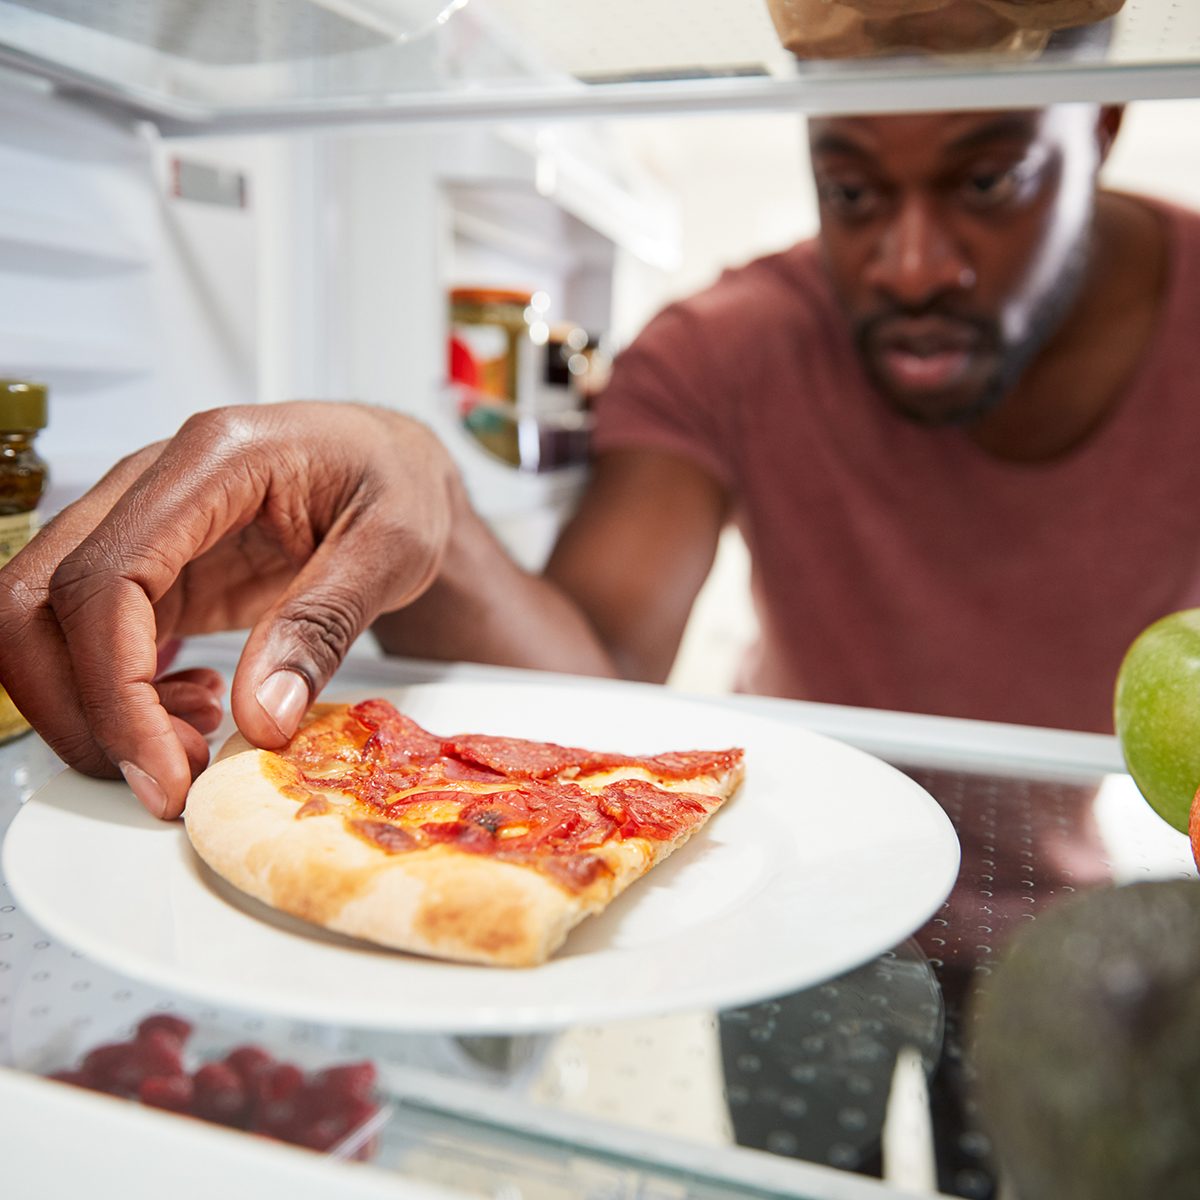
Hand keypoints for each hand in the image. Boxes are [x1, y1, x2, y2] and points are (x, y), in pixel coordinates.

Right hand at [0, 402, 459, 818]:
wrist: (390, 463)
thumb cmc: (395, 482)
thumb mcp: (393, 547)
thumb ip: (325, 624)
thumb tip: (261, 716)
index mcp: (214, 460)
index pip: (107, 578)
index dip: (116, 688)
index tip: (165, 768)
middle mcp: (152, 484)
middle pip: (34, 602)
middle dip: (83, 711)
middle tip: (171, 776)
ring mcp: (139, 526)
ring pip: (44, 628)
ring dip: (98, 709)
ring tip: (198, 738)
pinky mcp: (148, 569)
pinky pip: (89, 640)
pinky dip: (120, 696)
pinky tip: (194, 709)